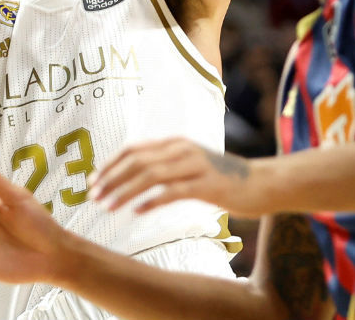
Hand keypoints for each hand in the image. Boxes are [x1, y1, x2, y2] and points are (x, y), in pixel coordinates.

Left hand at [91, 138, 265, 216]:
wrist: (261, 183)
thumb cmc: (222, 178)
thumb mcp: (190, 164)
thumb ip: (165, 166)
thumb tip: (132, 176)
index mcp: (176, 143)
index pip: (133, 149)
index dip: (109, 165)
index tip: (92, 182)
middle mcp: (183, 150)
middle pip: (137, 160)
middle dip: (111, 178)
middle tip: (93, 197)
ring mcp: (196, 166)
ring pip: (151, 175)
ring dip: (124, 191)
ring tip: (108, 206)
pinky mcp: (208, 185)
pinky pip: (173, 191)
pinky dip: (152, 200)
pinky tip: (137, 211)